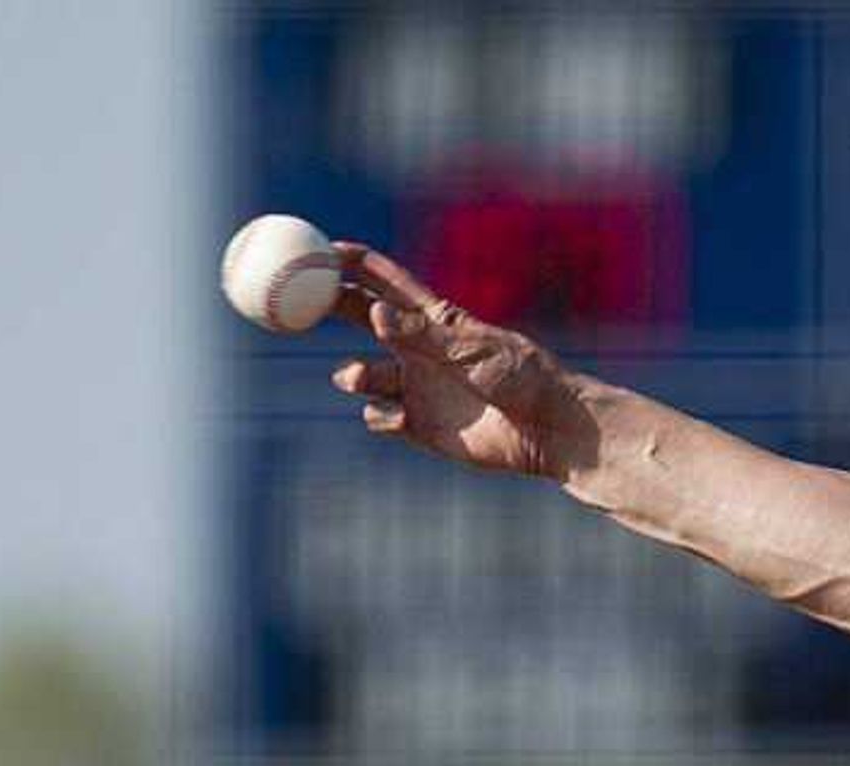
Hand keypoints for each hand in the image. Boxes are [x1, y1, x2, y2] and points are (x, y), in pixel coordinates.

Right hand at [325, 245, 591, 479]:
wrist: (548, 432)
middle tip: (301, 303)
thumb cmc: (523, 379)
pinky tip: (400, 419)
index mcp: (434, 319)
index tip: (321, 249)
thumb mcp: (473, 351)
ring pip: (362, 375)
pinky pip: (379, 417)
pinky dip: (380, 416)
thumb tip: (375, 312)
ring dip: (353, 374)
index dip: (352, 263)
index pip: (385, 281)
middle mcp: (419, 349)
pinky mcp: (418, 426)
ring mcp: (415, 388)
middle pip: (362, 318)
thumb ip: (422, 336)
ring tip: (357, 377)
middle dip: (331, 307)